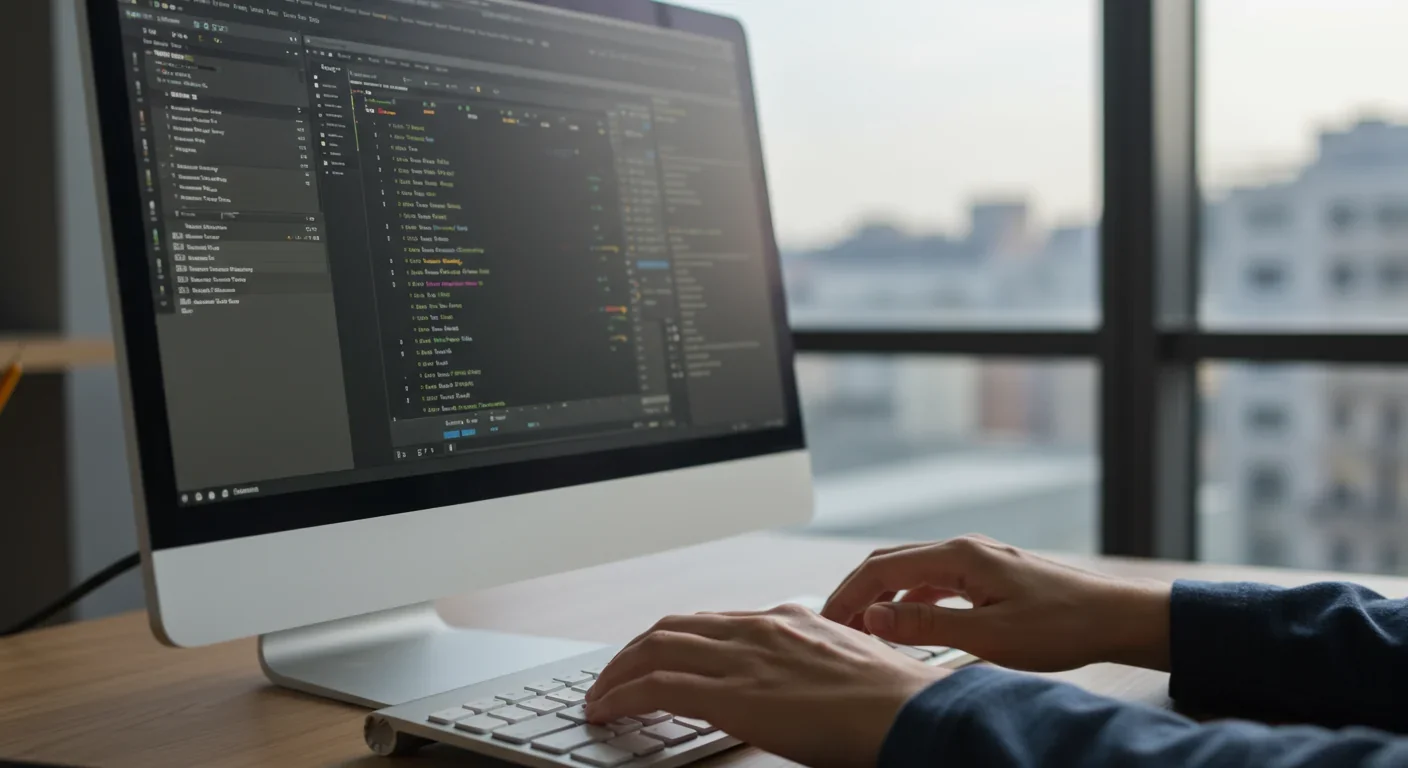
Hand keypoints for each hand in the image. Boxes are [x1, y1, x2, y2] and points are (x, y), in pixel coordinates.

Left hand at [584, 604, 948, 767]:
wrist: (914, 712)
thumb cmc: (895, 700)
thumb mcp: (849, 663)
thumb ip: (812, 661)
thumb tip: (797, 678)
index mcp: (787, 620)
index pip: (711, 621)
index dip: (672, 639)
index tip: (653, 657)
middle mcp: (760, 628)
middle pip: (673, 627)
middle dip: (634, 651)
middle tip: (613, 674)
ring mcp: (746, 657)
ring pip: (656, 649)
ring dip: (618, 672)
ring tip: (600, 695)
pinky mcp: (735, 694)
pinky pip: (658, 686)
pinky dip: (622, 694)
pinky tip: (607, 709)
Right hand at [822, 535, 1172, 672]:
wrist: (1114, 617)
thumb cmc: (1061, 625)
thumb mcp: (988, 636)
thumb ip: (926, 625)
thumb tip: (873, 616)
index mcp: (959, 556)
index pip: (881, 568)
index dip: (848, 596)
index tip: (828, 623)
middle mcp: (964, 548)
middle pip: (889, 561)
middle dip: (856, 591)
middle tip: (834, 624)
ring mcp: (977, 558)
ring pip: (911, 569)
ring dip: (881, 595)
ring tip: (863, 626)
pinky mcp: (989, 572)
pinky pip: (934, 579)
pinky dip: (909, 598)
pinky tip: (907, 621)